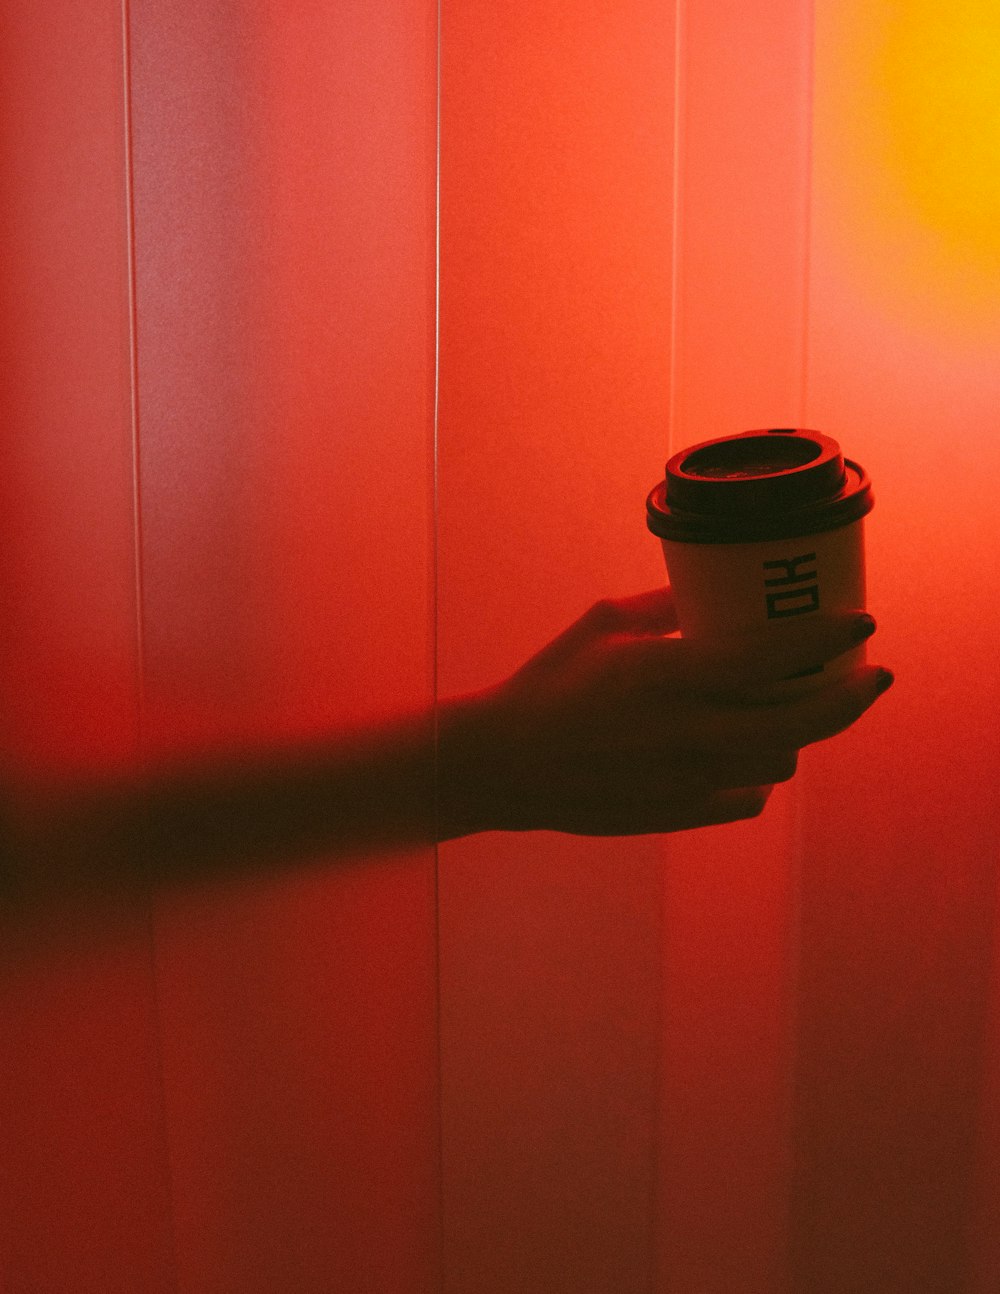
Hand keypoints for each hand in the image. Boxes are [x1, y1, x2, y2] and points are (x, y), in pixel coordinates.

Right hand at [438, 587, 891, 836]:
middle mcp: (691, 730)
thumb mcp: (603, 626)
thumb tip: (708, 589)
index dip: (831, 637)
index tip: (861, 622)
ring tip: (793, 710)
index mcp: (671, 674)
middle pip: (806, 719)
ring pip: (783, 760)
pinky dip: (757, 772)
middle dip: (852, 696)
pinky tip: (742, 752)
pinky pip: (749, 795)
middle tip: (870, 676)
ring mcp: (690, 779)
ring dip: (798, 733)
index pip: (777, 654)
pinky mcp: (682, 812)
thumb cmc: (550, 686)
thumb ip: (663, 608)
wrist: (507, 765)